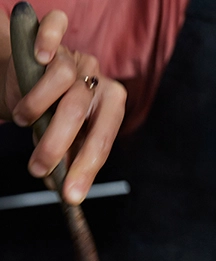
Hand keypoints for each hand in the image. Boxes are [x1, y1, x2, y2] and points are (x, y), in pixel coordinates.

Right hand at [0, 9, 125, 203]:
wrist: (28, 76)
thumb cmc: (52, 114)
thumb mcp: (62, 139)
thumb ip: (67, 159)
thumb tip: (65, 191)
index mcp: (109, 109)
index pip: (101, 140)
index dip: (86, 169)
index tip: (71, 195)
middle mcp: (97, 81)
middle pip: (78, 111)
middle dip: (56, 145)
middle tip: (38, 169)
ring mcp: (77, 57)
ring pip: (60, 79)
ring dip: (36, 104)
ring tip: (24, 121)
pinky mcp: (55, 35)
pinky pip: (55, 29)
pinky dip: (47, 41)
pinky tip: (38, 59)